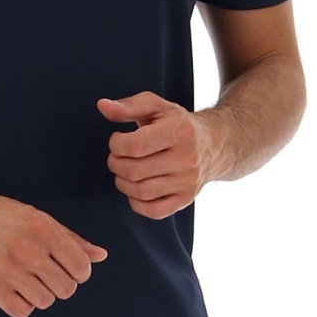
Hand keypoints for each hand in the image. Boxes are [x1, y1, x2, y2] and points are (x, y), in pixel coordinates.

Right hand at [0, 181, 107, 316]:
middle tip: (44, 272)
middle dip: (60, 283)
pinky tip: (14, 287)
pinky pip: (23, 311)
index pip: (81, 268)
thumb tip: (100, 256)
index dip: (79, 272)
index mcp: (44, 229)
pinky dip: (22, 303)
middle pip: (66, 289)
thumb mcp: (37, 217)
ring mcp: (11, 271)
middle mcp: (30, 251)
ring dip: (40, 293)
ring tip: (26, 277)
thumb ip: (70, 238)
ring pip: (46, 301)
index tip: (67, 268)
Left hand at [98, 92, 226, 219]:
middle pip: (134, 170)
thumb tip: (102, 106)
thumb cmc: (177, 123)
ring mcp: (188, 182)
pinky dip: (136, 202)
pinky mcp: (186, 199)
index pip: (136, 145)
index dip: (116, 144)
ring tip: (124, 170)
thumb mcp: (156, 106)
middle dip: (115, 163)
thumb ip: (128, 106)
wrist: (213, 144)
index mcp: (179, 131)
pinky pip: (154, 211)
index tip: (117, 139)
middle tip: (116, 156)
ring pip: (141, 192)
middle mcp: (186, 159)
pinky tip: (135, 187)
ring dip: (122, 182)